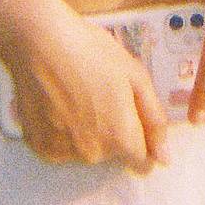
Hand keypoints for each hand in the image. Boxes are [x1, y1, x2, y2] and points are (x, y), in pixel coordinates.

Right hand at [4, 7, 171, 171]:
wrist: (39, 41)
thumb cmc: (92, 52)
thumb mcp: (135, 76)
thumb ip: (154, 120)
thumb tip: (164, 158)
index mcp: (120, 138)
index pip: (142, 163)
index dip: (142, 142)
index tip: (130, 117)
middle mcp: (92, 154)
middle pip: (113, 155)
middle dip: (112, 132)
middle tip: (99, 95)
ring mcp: (62, 153)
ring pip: (86, 151)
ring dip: (86, 132)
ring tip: (75, 95)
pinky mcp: (39, 147)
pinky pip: (61, 148)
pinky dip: (62, 132)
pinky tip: (57, 104)